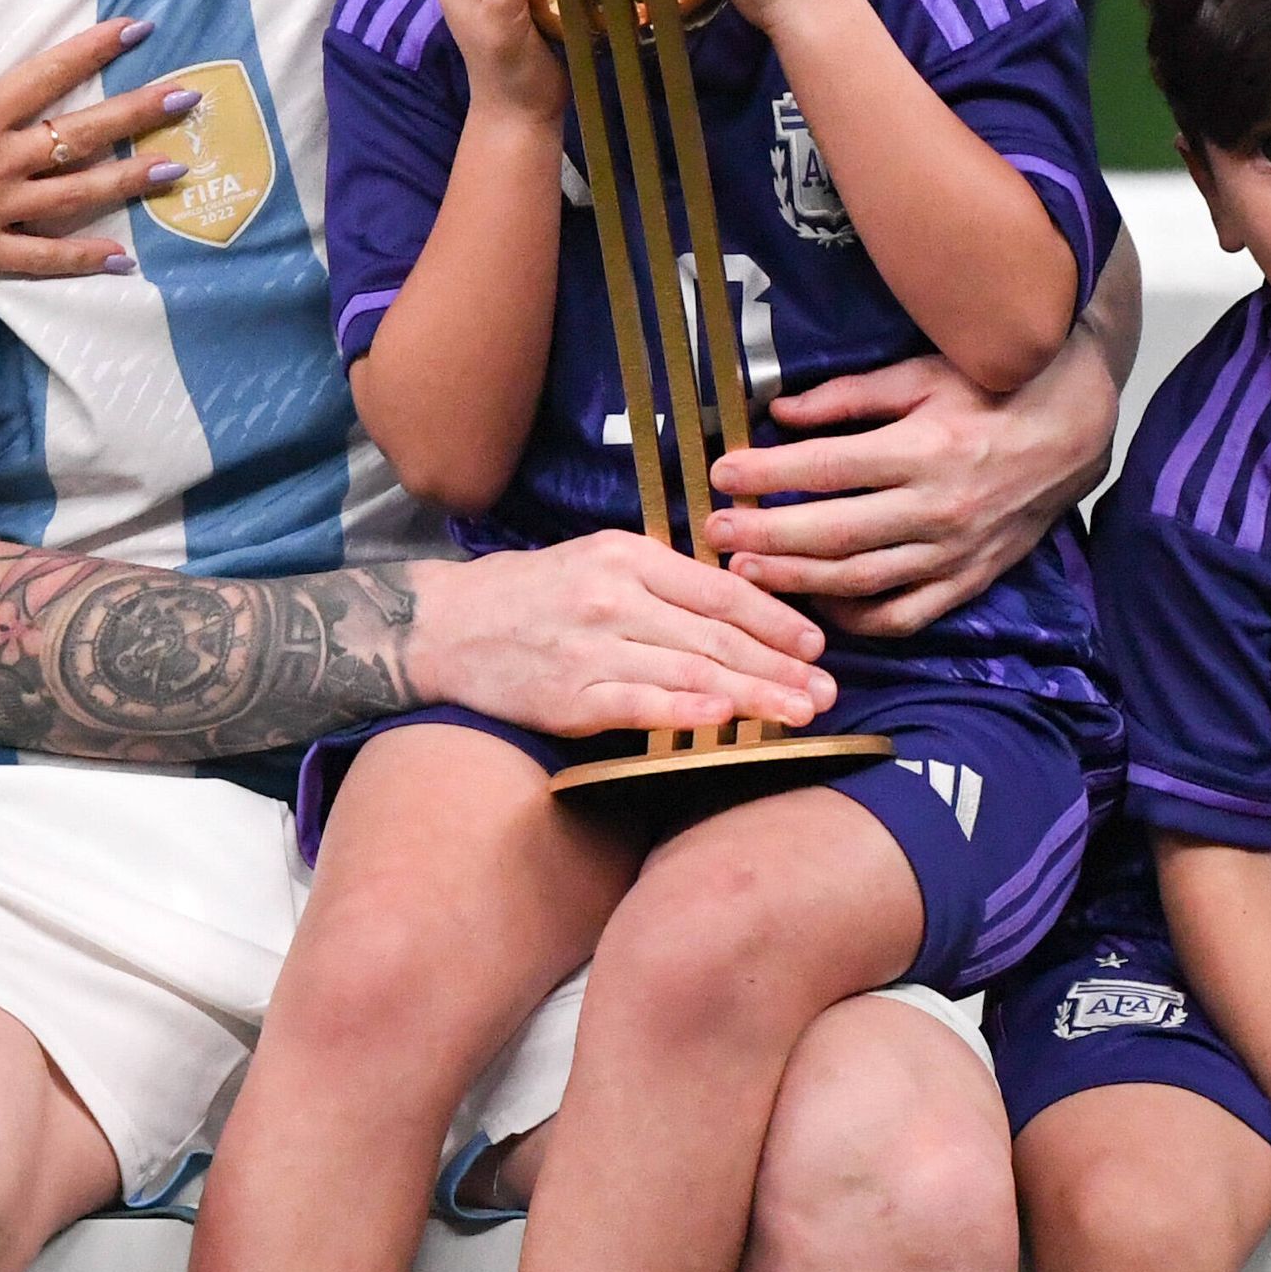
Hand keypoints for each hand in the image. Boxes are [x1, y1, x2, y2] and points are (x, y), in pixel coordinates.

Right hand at [0, 0, 189, 283]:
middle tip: (187, 100)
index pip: (49, 75)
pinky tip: (121, 258)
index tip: (139, 29)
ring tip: (175, 169)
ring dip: (128, 182)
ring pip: (76, 196)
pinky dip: (81, 259)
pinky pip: (42, 258)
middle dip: (138, 114)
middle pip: (81, 135)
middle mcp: (0, 164)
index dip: (95, 48)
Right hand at [406, 530, 836, 736]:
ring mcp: (591, 648)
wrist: (443, 626)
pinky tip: (725, 717)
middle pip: (716, 635)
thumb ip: (660, 579)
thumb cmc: (526, 594)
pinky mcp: (568, 696)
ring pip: (690, 670)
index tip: (815, 643)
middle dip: (780, 665)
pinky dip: (686, 708)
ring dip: (754, 694)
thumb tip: (737, 603)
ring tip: (799, 712)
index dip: (775, 618)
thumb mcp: (595, 560)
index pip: (719, 589)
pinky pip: (639, 702)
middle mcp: (613, 596)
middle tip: (827, 689)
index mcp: (626, 554)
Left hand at [702, 345, 1118, 632]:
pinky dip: (858, 620)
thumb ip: (849, 397)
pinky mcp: (970, 579)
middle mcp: (939, 507)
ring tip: (748, 572)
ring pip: (863, 581)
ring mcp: (956, 552)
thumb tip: (779, 412)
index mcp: (926, 448)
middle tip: (715, 532)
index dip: (768, 473)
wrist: (1075, 430)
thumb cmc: (993, 390)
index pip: (828, 466)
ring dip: (799, 581)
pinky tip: (818, 605)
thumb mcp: (922, 375)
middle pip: (835, 533)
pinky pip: (905, 615)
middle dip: (767, 535)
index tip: (721, 474)